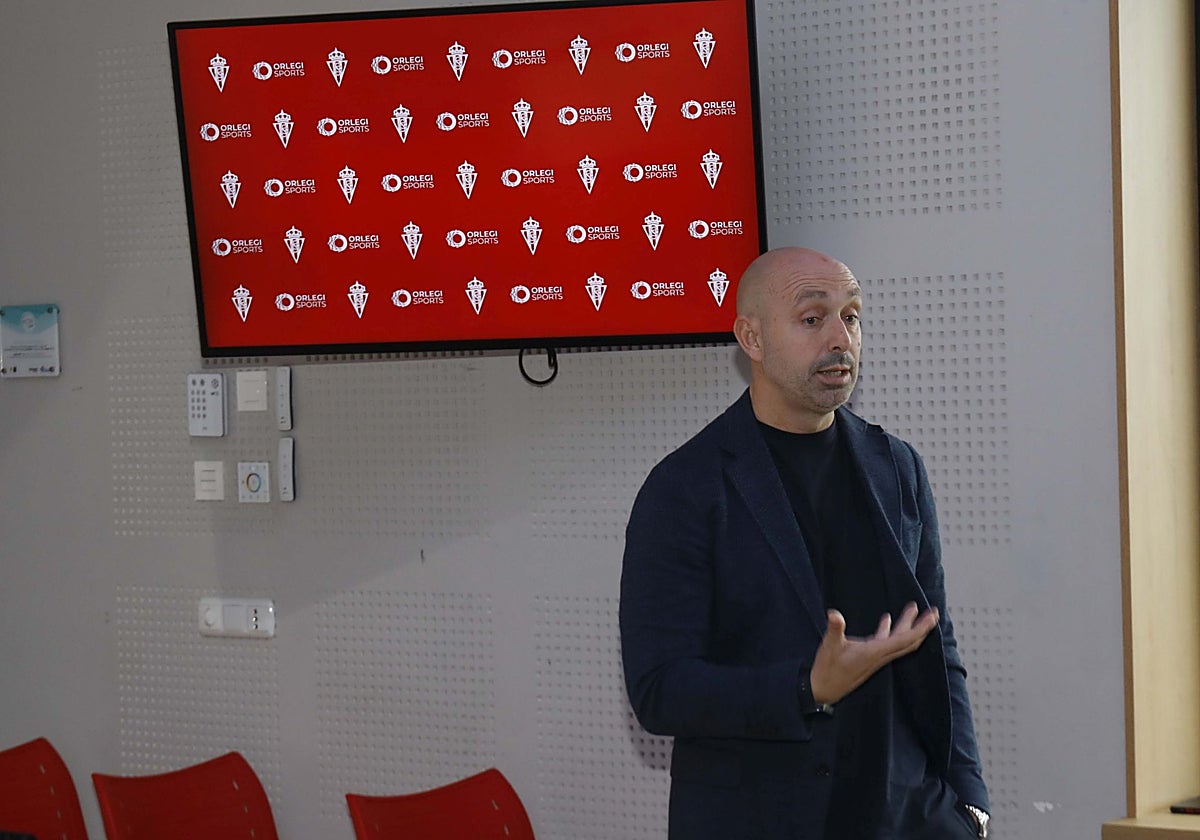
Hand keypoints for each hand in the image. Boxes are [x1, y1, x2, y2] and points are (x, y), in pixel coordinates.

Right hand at [809, 602, 937, 705]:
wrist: (822, 690)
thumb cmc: (827, 670)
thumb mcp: (829, 647)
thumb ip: (835, 629)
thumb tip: (834, 614)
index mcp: (875, 652)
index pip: (905, 639)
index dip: (921, 628)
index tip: (932, 616)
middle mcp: (880, 656)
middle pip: (908, 641)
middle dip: (922, 627)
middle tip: (934, 612)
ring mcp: (875, 658)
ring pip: (898, 641)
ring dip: (907, 626)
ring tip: (913, 609)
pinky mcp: (867, 657)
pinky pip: (885, 643)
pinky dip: (889, 630)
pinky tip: (887, 620)